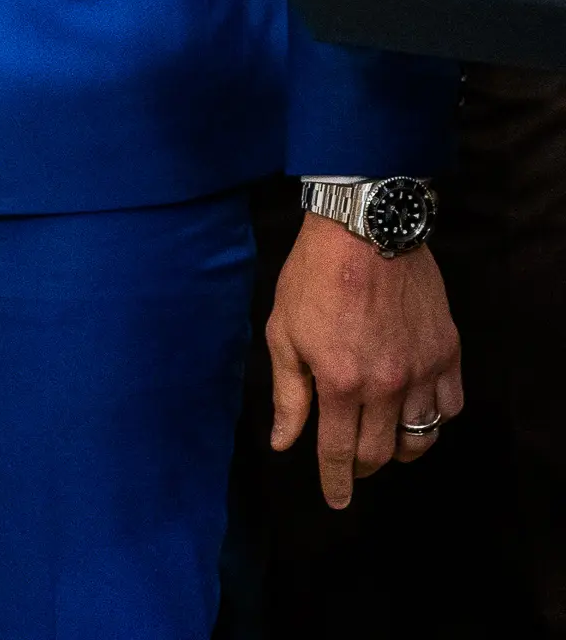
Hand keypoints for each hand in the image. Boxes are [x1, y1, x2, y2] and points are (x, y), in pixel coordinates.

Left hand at [267, 215, 462, 507]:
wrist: (364, 231)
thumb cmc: (313, 278)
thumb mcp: (283, 333)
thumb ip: (287, 394)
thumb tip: (284, 443)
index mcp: (340, 382)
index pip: (340, 452)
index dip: (337, 482)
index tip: (336, 501)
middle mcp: (387, 385)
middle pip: (383, 452)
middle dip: (364, 467)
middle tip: (353, 465)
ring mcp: (423, 370)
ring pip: (422, 437)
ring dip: (402, 450)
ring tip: (385, 444)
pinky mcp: (448, 353)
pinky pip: (450, 406)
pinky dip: (435, 418)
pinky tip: (416, 411)